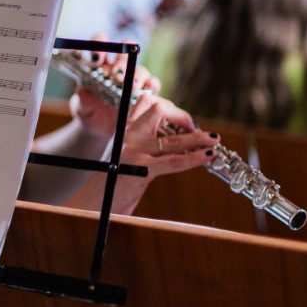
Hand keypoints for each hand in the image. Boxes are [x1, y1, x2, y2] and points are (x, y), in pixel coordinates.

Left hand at [70, 39, 161, 138]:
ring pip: (140, 68)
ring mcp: (132, 79)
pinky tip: (149, 89)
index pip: (100, 44)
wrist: (100, 129)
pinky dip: (152, 85)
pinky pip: (152, 84)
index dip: (100, 45)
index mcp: (98, 65)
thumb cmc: (88, 113)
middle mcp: (117, 68)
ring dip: (137, 75)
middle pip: (125, 52)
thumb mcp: (82, 107)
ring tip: (132, 86)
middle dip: (122, 61)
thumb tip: (81, 91)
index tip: (98, 58)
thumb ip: (82, 99)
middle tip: (117, 74)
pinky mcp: (144, 92)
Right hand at [105, 93, 220, 215]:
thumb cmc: (109, 183)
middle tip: (197, 129)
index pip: (146, 103)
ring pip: (172, 139)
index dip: (170, 108)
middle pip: (159, 110)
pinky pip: (174, 161)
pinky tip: (206, 156)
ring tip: (214, 140)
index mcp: (124, 130)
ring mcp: (134, 152)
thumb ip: (138, 144)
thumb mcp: (121, 156)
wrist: (92, 203)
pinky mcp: (142, 170)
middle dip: (184, 117)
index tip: (183, 121)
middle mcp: (128, 136)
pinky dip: (194, 157)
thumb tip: (165, 140)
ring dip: (198, 138)